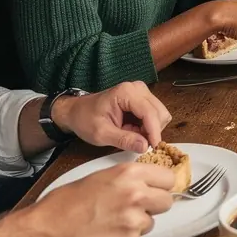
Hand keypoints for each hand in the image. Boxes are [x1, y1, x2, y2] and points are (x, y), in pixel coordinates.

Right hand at [28, 162, 176, 236]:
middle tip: (133, 209)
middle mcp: (136, 195)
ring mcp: (134, 221)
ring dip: (137, 225)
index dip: (160, 186)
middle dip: (153, 206)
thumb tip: (150, 184)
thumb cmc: (67, 203)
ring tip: (111, 224)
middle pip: (166, 201)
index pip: (168, 178)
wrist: (47, 231)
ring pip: (151, 223)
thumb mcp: (101, 177)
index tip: (154, 190)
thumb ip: (129, 179)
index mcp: (130, 174)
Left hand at [52, 82, 171, 153]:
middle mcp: (138, 88)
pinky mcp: (143, 98)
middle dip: (151, 130)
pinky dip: (148, 126)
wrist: (76, 111)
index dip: (154, 131)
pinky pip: (155, 114)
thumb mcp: (101, 134)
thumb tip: (145, 147)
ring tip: (131, 135)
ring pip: (160, 114)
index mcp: (126, 93)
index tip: (153, 148)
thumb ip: (124, 140)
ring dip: (150, 129)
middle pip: (159, 112)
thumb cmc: (85, 120)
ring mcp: (141, 91)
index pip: (149, 112)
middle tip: (135, 142)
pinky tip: (133, 130)